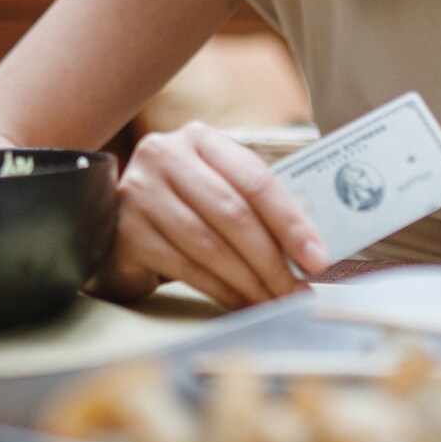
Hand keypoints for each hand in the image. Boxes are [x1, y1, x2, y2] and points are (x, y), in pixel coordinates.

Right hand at [93, 121, 328, 309]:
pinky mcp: (125, 230)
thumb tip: (311, 251)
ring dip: (249, 282)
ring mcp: (140, 192)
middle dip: (272, 260)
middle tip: (297, 292)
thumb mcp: (221, 190)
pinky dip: (220, 290)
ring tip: (274, 302)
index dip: (291, 222)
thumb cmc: (186, 209)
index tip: (318, 259)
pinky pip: (184, 267)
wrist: (122, 226)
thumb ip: (257, 207)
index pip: (255, 179)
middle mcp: (165, 155)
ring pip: (209, 245)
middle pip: (232, 213)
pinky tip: (241, 302)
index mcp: (200, 139)